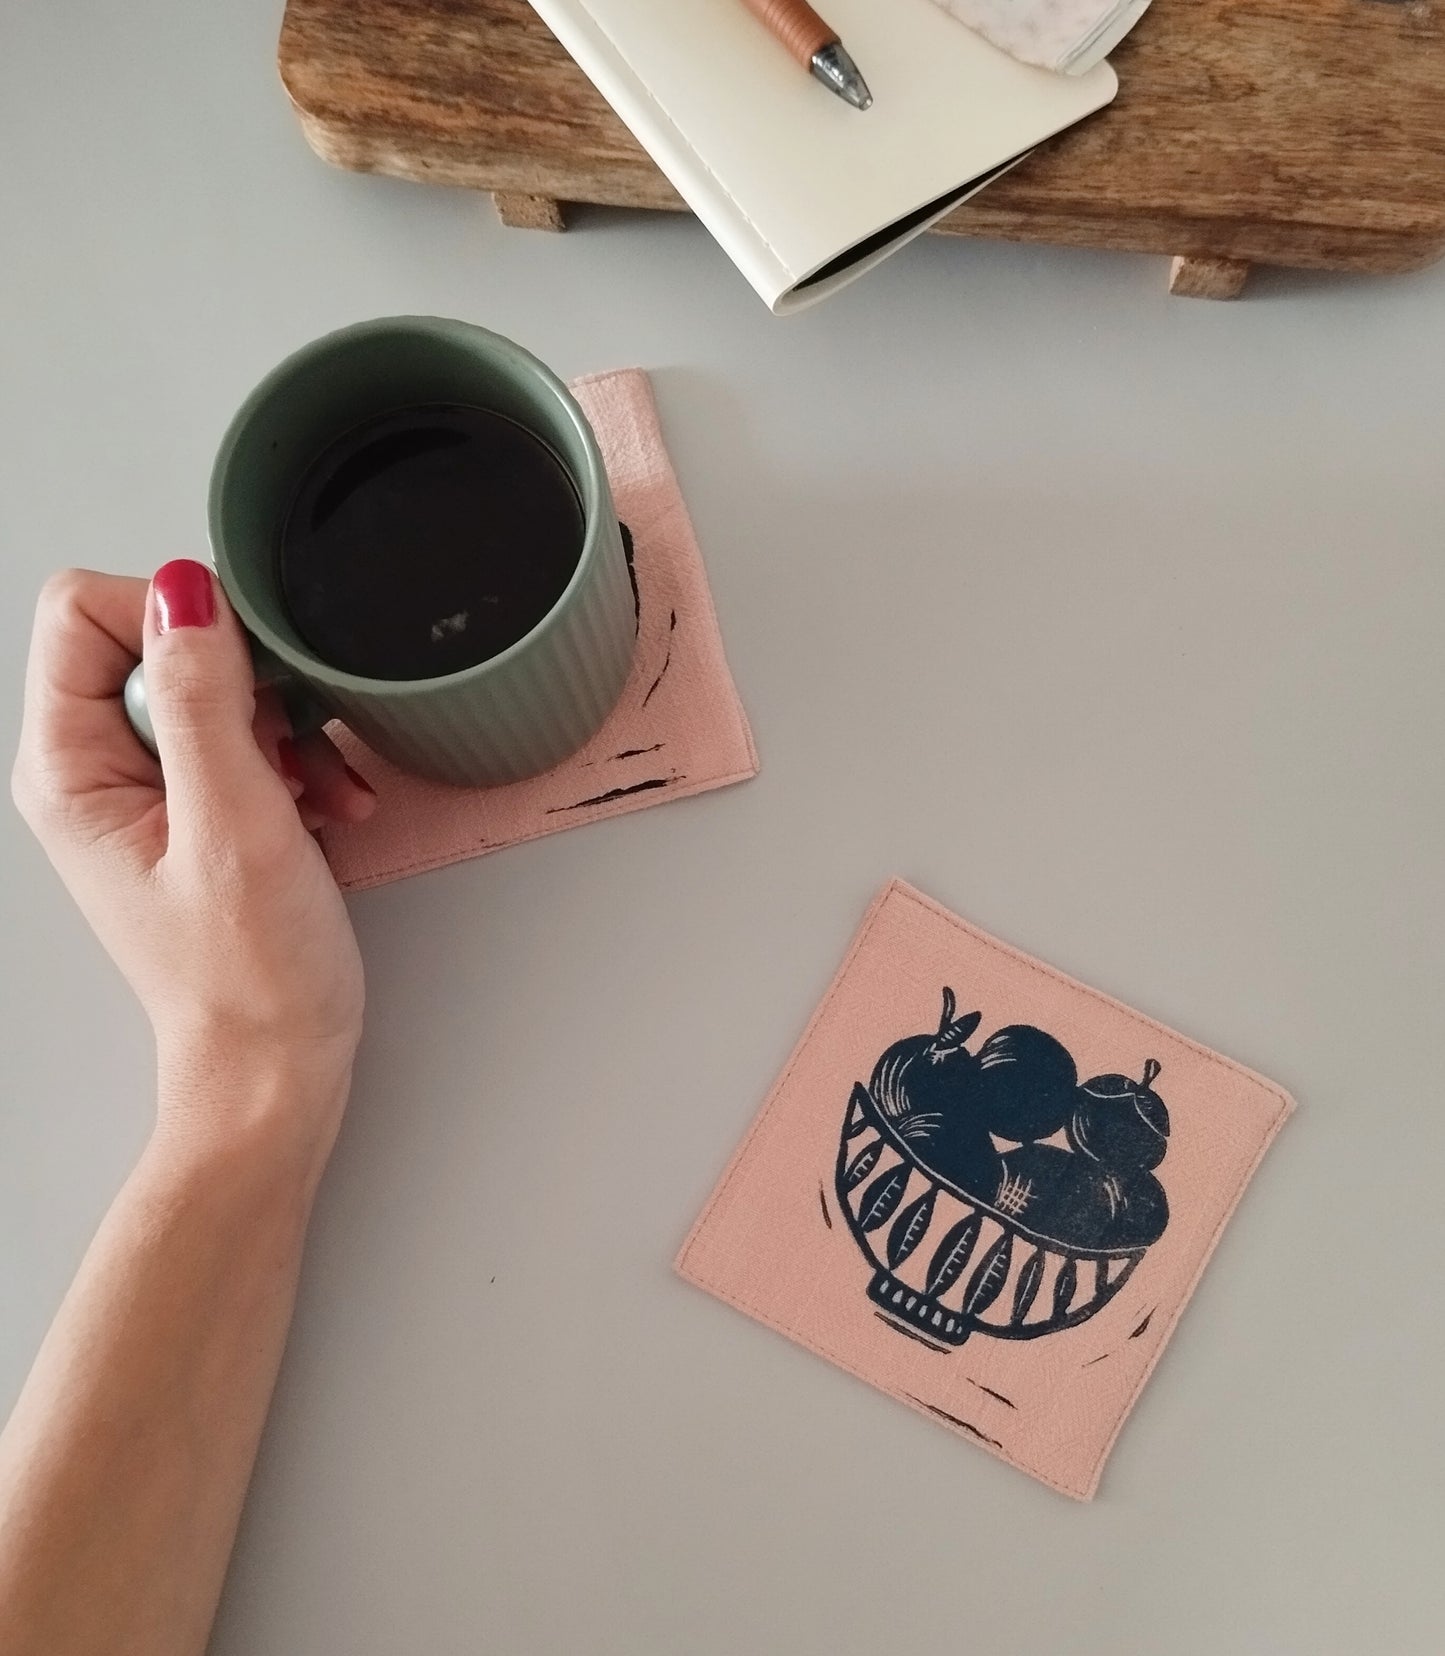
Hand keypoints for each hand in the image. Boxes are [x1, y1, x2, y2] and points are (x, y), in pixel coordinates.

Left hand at [11, 562, 377, 1163]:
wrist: (275, 1062)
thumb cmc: (250, 975)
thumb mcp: (236, 824)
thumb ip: (203, 701)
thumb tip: (184, 592)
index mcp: (69, 769)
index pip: (84, 610)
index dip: (175, 621)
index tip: (245, 679)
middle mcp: (92, 769)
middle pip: (152, 640)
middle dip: (243, 680)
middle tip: (283, 749)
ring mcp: (143, 788)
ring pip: (208, 684)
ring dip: (280, 723)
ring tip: (314, 788)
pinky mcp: (193, 806)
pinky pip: (239, 733)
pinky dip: (293, 756)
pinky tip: (325, 801)